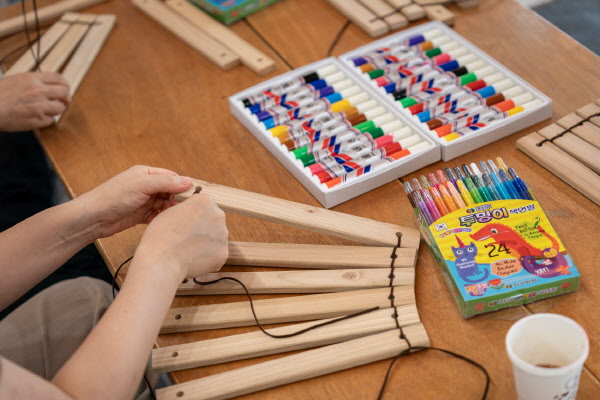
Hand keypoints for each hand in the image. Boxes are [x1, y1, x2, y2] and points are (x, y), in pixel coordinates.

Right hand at [0, 72, 69, 130]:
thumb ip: (33, 81)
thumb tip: (49, 84)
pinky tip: (37, 117)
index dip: (65, 85)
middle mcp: (37, 91)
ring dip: (56, 110)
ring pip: (60, 108)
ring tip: (47, 110)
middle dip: (65, 98)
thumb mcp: (16, 80)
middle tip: (63, 102)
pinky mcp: (36, 120)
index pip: (59, 78)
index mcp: (32, 79)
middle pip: (64, 93)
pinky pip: (50, 120)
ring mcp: (38, 106)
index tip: (66, 89)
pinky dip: (47, 120)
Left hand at [78, 165, 192, 237]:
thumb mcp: (142, 186)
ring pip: (165, 204)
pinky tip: (166, 223)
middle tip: (183, 209)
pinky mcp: (140, 215)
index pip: (171, 177)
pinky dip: (162, 218)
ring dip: (171, 210)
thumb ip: (166, 183)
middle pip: (170, 191)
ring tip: (175, 217)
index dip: (183, 185)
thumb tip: (188, 181)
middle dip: (178, 199)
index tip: (193, 196)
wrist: (93, 218)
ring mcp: (143, 201)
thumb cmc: (113, 197)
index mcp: (146, 173)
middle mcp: (146, 186)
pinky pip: (157, 215)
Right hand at [134, 194, 228, 278]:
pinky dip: (207, 256)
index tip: (187, 221)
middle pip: (213, 219)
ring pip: (216, 237)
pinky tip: (194, 258)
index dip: (195, 213)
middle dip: (204, 226)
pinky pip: (216, 253)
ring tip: (189, 248)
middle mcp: (218, 215)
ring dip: (206, 241)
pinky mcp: (223, 253)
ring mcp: (223, 235)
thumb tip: (193, 214)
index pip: (205, 204)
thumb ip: (188, 209)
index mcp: (206, 201)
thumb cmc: (161, 235)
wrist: (162, 260)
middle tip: (188, 236)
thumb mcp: (171, 210)